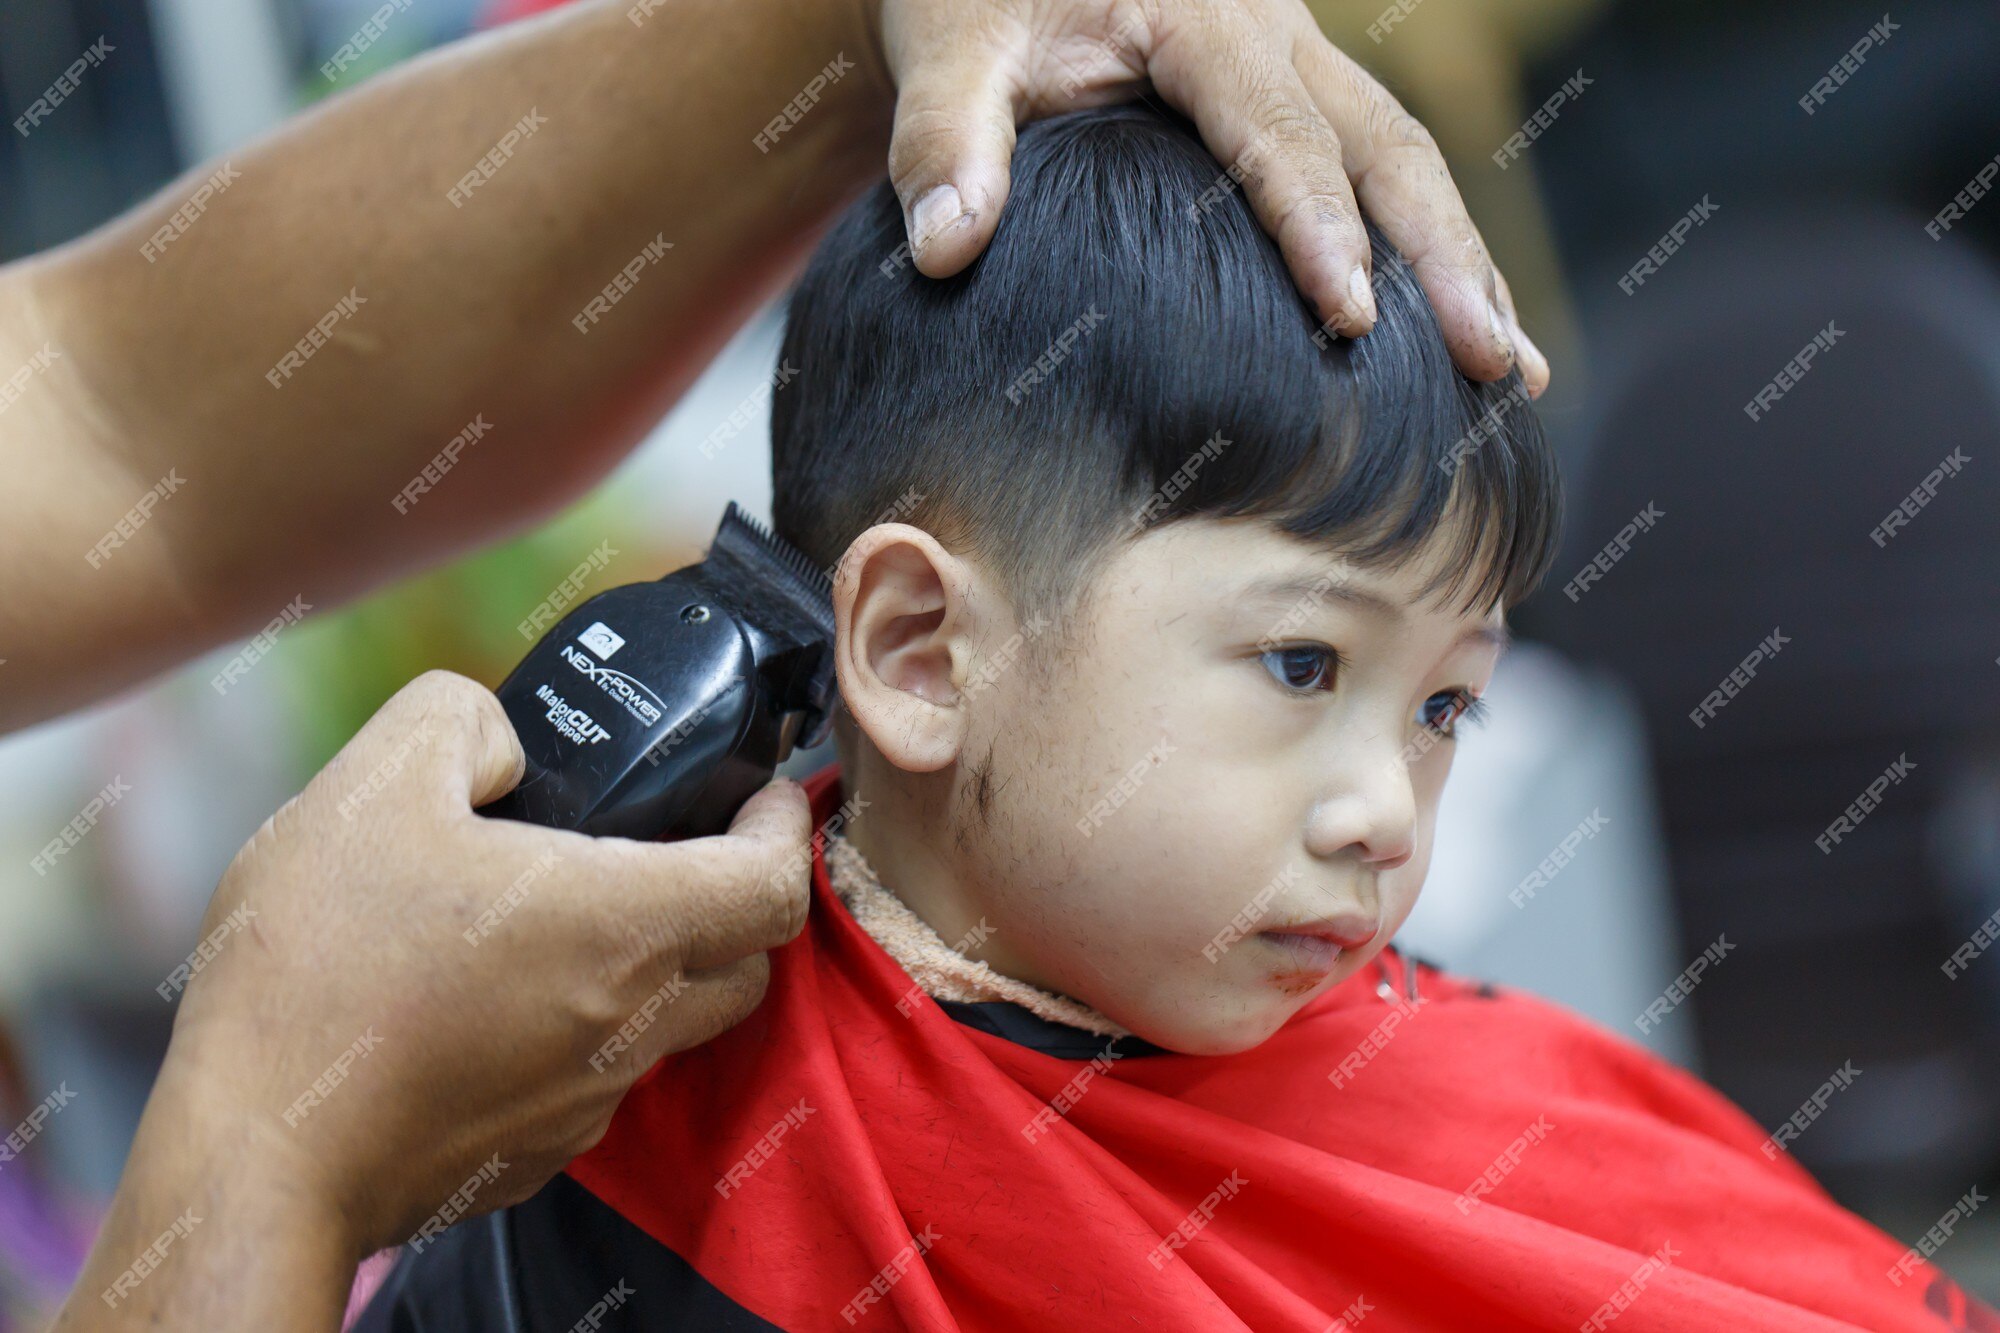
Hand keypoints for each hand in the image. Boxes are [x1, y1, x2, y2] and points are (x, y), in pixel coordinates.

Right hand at [159, 669, 812, 1254]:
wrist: (254, 1154)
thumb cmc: (318, 970)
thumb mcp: (374, 786)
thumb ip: (458, 719)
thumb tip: (504, 741)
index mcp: (624, 927)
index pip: (776, 883)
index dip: (787, 827)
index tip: (765, 793)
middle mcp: (631, 1025)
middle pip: (747, 960)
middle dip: (741, 895)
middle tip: (691, 842)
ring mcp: (588, 1103)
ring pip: (674, 1025)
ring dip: (660, 966)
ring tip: (578, 911)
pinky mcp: (536, 1153)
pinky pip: (598, 1081)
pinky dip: (589, 1031)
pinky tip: (506, 996)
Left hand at [871, 0, 1546, 394]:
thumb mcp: (947, 46)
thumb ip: (944, 138)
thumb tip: (946, 248)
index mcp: (1202, 19)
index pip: (1277, 132)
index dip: (1319, 226)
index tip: (1351, 319)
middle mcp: (1276, 33)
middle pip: (1388, 146)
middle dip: (1448, 258)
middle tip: (1492, 364)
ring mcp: (1301, 62)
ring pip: (1407, 160)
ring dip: (1463, 261)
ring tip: (1511, 369)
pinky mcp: (1299, 95)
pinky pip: (1383, 171)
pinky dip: (1429, 249)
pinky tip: (1462, 327)